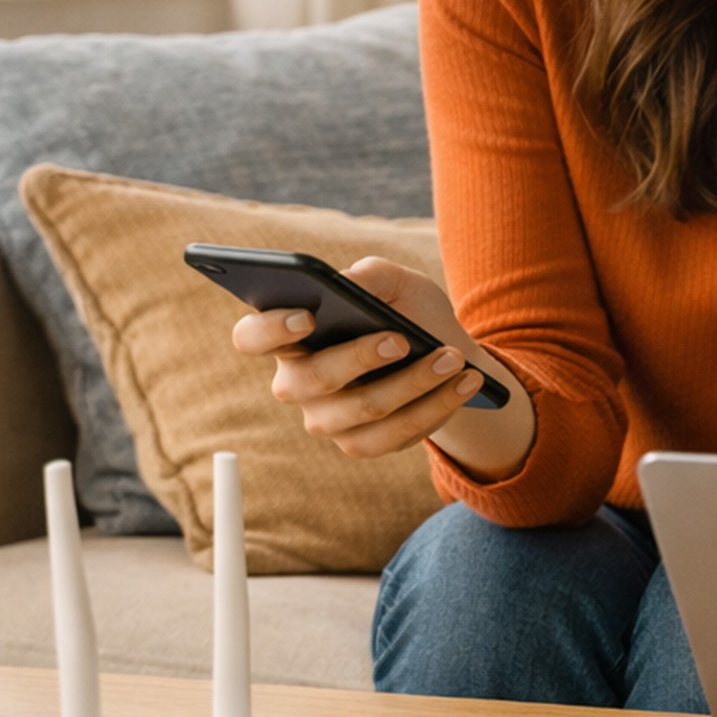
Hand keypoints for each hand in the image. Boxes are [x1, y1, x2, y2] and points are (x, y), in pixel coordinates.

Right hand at [228, 258, 494, 460]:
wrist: (446, 352)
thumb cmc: (407, 312)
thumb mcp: (398, 283)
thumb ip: (372, 274)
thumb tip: (350, 282)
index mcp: (290, 336)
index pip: (251, 337)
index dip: (270, 329)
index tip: (308, 315)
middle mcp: (297, 382)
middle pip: (312, 378)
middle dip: (360, 358)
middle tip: (403, 339)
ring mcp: (326, 418)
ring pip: (363, 409)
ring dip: (414, 383)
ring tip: (453, 359)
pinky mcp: (360, 442)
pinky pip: (393, 435)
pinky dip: (435, 407)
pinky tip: (466, 383)